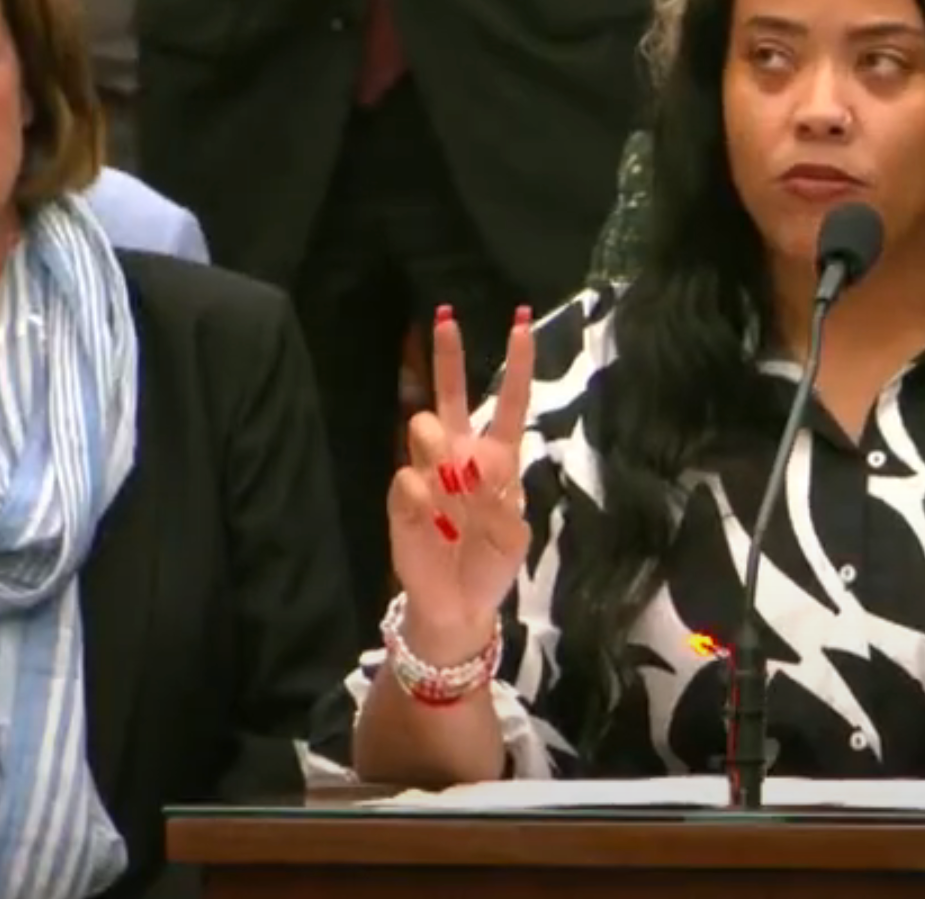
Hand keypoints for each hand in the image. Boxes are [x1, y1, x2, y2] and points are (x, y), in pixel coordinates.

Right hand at [386, 305, 535, 663]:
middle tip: (446, 318)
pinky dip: (422, 492)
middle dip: (449, 356)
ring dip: (439, 444)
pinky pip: (407, 477)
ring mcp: (428, 474)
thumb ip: (502, 502)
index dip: (515, 366)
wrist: (458, 606)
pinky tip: (430, 513)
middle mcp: (460, 456)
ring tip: (451, 480)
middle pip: (453, 395)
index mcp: (497, 460)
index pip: (507, 403)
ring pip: (425, 426)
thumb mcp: (514, 538)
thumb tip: (474, 465)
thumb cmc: (491, 566)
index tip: (521, 324)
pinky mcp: (402, 499)